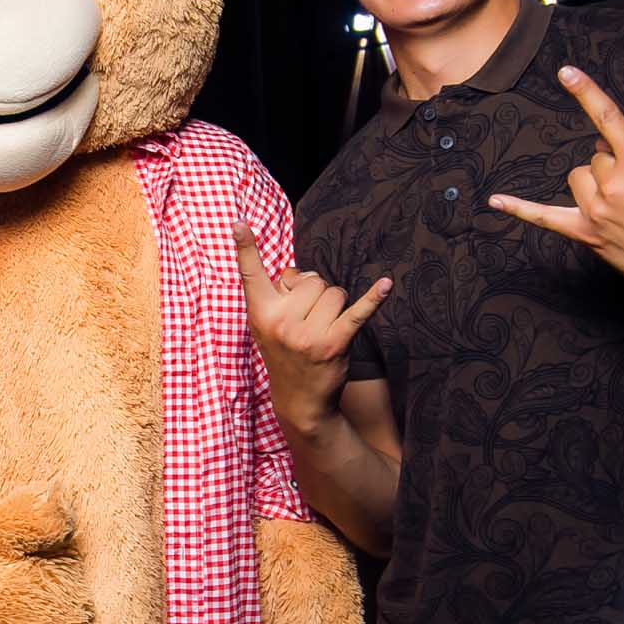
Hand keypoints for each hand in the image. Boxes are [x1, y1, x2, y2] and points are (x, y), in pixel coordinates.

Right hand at [232, 222, 390, 436]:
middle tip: (306, 320)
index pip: (250, 275)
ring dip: (334, 306)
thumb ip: (278, 292)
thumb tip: (300, 273)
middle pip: (310, 280)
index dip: (245, 248)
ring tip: (322, 328)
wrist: (299, 399)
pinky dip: (374, 298)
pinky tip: (386, 285)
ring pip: (333, 292)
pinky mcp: (334, 343)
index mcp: (260, 313)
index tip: (238, 223)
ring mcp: (308, 334)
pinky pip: (357, 312)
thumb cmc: (284, 351)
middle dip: (314, 293)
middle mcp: (281, 322)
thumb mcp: (269, 323)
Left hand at [487, 65, 623, 310]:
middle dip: (612, 166)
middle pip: (593, 157)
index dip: (587, 93)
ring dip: (594, 184)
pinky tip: (496, 200)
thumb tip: (607, 146)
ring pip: (577, 178)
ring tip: (622, 204)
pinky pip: (544, 217)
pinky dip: (520, 208)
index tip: (566, 72)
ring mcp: (596, 212)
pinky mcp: (586, 234)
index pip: (608, 120)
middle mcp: (614, 188)